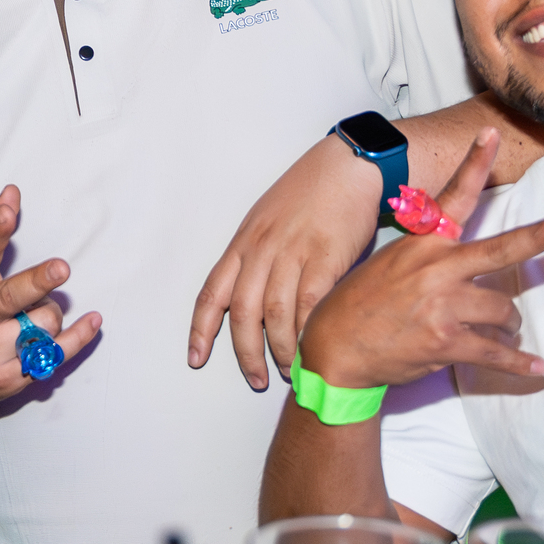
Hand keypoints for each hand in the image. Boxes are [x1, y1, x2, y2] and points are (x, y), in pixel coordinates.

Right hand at [0, 186, 101, 425]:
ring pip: (43, 324)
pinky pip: (54, 355)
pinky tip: (93, 321)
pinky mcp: (10, 378)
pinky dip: (78, 338)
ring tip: (32, 313)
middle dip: (37, 282)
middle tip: (62, 268)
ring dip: (49, 312)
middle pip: (11, 298)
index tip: (8, 212)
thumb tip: (11, 193)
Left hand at [190, 132, 385, 387]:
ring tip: (290, 370)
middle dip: (246, 353)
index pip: (212, 293)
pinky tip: (313, 350)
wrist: (349, 165)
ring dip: (282, 350)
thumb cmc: (310, 193)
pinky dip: (309, 333)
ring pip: (276, 314)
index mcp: (243, 242)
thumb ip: (259, 259)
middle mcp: (261, 249)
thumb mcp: (268, 220)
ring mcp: (293, 252)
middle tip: (257, 378)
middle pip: (243, 312)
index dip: (201, 330)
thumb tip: (259, 304)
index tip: (195, 358)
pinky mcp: (326, 257)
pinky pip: (311, 305)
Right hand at [295, 131, 543, 390]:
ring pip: (503, 311)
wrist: (335, 348)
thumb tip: (469, 264)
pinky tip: (536, 368)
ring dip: (509, 323)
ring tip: (505, 329)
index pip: (453, 197)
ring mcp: (442, 306)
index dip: (475, 163)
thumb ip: (430, 256)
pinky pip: (496, 353)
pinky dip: (519, 364)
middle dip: (540, 237)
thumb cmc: (361, 304)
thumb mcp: (389, 263)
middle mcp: (436, 270)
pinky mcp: (446, 342)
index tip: (491, 133)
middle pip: (501, 250)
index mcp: (423, 245)